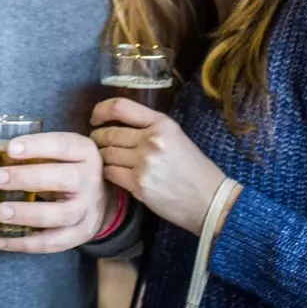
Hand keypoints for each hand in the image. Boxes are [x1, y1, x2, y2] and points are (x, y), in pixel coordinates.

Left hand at [0, 131, 112, 254]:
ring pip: (61, 215)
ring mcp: (87, 210)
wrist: (101, 200)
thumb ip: (21, 155)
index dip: (37, 146)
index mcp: (84, 153)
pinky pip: (52, 243)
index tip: (9, 149)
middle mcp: (90, 181)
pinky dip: (25, 243)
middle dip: (28, 178)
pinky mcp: (79, 235)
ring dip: (28, 214)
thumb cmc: (66, 169)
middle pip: (64, 179)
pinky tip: (0, 239)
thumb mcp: (56, 154)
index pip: (63, 145)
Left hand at [91, 98, 228, 235]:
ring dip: (102, 157)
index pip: (120, 107)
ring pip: (106, 154)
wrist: (211, 201)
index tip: (95, 118)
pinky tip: (115, 174)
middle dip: (98, 138)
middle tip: (98, 143)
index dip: (100, 110)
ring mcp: (144, 163)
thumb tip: (118, 125)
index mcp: (162, 124)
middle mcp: (152, 140)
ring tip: (107, 160)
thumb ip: (150, 128)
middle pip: (108, 133)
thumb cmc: (194, 169)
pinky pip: (110, 173)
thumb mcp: (177, 137)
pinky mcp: (138, 184)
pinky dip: (108, 173)